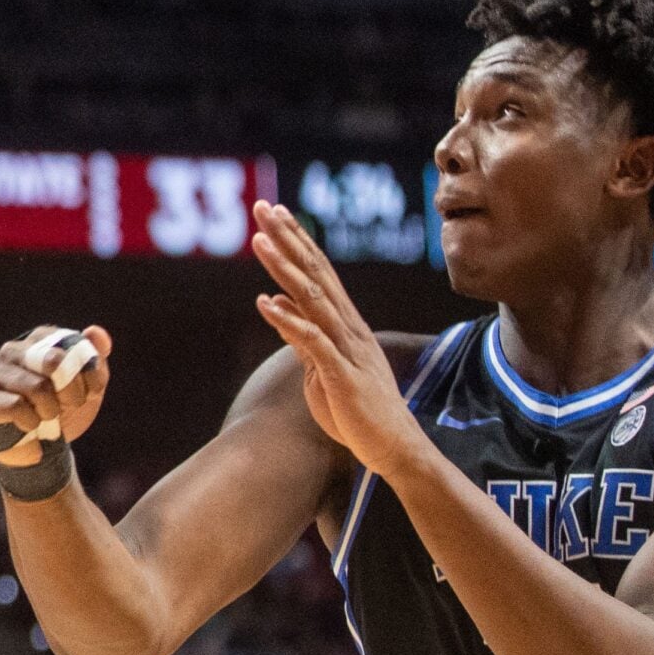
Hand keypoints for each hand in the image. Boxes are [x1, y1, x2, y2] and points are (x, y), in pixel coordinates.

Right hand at [0, 326, 111, 461]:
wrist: (37, 445)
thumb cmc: (61, 408)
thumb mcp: (87, 385)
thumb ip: (94, 358)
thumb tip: (96, 331)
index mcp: (39, 340)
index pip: (71, 344)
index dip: (88, 371)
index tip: (91, 391)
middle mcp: (14, 350)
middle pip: (53, 361)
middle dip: (71, 389)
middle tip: (71, 404)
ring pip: (37, 387)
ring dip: (52, 409)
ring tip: (49, 416)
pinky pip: (18, 407)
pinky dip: (33, 421)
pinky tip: (31, 424)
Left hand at [251, 201, 424, 474]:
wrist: (394, 448)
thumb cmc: (358, 409)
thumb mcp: (322, 365)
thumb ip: (302, 335)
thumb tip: (276, 305)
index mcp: (344, 324)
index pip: (318, 272)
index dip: (297, 241)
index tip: (274, 213)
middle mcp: (348, 328)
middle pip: (315, 273)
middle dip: (289, 238)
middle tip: (263, 206)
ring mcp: (346, 349)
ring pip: (312, 299)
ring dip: (284, 268)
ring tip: (259, 240)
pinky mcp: (342, 374)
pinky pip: (312, 341)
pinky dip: (288, 320)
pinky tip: (264, 302)